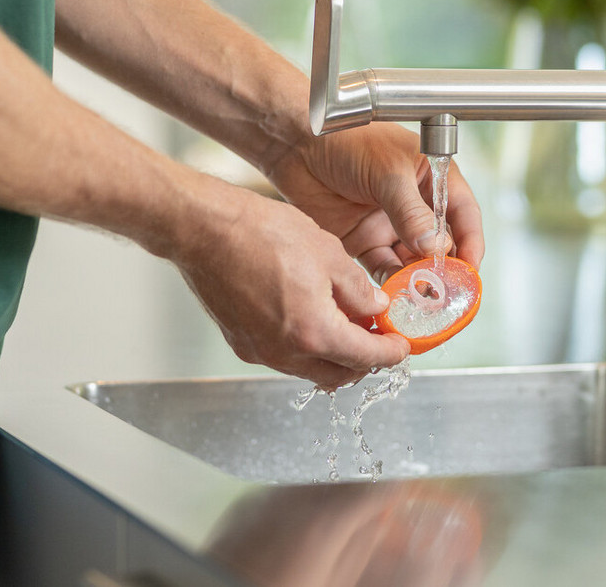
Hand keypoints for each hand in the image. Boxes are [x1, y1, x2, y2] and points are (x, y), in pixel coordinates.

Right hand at [170, 181, 410, 389]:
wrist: (204, 229)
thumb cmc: (260, 233)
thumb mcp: (327, 252)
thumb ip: (358, 288)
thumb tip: (375, 307)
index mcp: (314, 333)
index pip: (366, 358)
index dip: (390, 353)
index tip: (401, 347)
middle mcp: (285, 353)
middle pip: (338, 375)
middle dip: (363, 361)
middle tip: (376, 335)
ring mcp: (259, 350)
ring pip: (308, 368)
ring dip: (331, 354)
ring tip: (343, 320)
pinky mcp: (239, 341)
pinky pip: (282, 355)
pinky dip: (303, 345)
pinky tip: (308, 314)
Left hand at [269, 122, 483, 283]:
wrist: (296, 144)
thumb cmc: (345, 139)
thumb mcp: (386, 172)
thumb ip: (410, 212)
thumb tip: (436, 248)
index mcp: (430, 177)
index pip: (461, 213)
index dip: (471, 242)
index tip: (471, 269)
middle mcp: (413, 204)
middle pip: (440, 244)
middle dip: (446, 270)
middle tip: (448, 294)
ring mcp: (388, 224)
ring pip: (412, 261)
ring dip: (418, 281)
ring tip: (421, 301)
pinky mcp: (362, 240)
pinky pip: (383, 268)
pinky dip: (390, 285)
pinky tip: (393, 297)